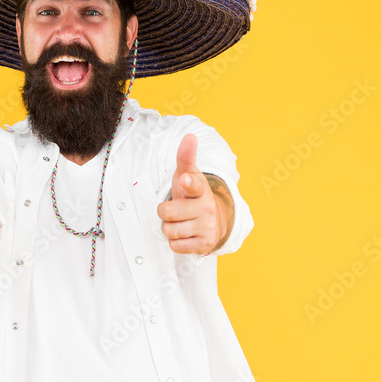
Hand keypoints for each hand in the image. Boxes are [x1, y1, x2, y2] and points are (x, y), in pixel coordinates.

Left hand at [157, 134, 229, 254]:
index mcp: (200, 189)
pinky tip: (186, 234)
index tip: (185, 180)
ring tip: (181, 222)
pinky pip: (176, 245)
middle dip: (165, 213)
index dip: (187, 183)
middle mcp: (206, 207)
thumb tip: (190, 136)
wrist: (215, 221)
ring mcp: (207, 227)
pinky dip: (176, 242)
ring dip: (170, 228)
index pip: (193, 185)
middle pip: (166, 212)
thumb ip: (185, 158)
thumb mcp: (188, 176)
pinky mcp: (205, 245)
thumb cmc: (193, 196)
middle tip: (176, 210)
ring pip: (170, 230)